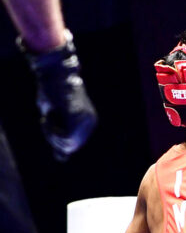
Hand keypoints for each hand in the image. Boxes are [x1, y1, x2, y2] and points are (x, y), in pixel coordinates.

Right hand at [19, 30, 96, 160]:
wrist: (54, 73)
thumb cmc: (51, 93)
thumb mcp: (54, 119)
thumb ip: (60, 138)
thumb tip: (63, 159)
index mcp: (88, 123)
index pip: (72, 145)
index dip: (55, 141)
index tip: (49, 124)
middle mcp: (91, 123)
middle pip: (69, 147)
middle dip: (52, 138)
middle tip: (47, 121)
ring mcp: (87, 120)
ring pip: (67, 144)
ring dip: (51, 134)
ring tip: (49, 116)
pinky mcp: (79, 117)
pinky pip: (65, 137)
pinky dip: (51, 130)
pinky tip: (48, 117)